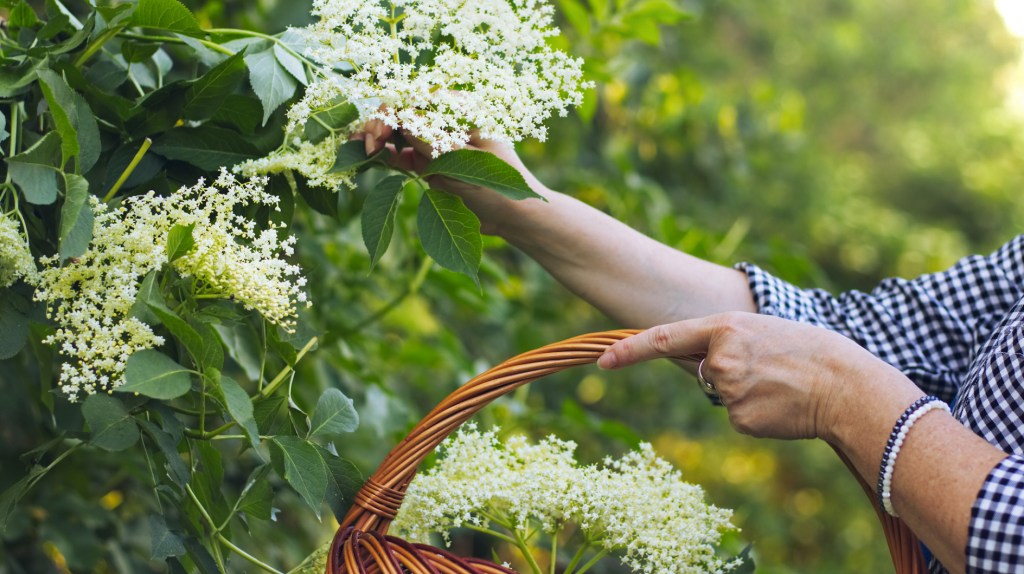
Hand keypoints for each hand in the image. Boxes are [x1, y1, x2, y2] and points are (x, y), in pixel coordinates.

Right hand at [352, 119, 548, 235]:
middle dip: (380, 123)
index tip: (381, 137)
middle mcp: (445, 120)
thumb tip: (404, 118)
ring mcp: (433, 139)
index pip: (418, 98)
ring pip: (396, 129)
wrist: (511, 218)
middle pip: (402, 110)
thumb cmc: (499, 188)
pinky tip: (367, 157)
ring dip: (375, 136)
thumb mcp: (467, 165)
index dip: (393, 111)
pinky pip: (398, 151)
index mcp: (462, 110)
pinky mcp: (425, 160)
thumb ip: (436, 142)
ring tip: (356, 147)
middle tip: (366, 146)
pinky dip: (381, 153)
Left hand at [597, 312, 907, 441]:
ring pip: (721, 397)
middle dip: (725, 373)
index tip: (603, 361)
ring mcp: (728, 390)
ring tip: (780, 384)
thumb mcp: (761, 331)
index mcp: (724, 326)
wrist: (845, 385)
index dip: (629, 351)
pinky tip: (781, 406)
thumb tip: (701, 367)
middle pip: (700, 372)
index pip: (662, 338)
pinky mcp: (739, 419)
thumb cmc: (808, 352)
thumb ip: (725, 342)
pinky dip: (756, 415)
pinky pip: (736, 418)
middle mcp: (719, 357)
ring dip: (744, 395)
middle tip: (767, 368)